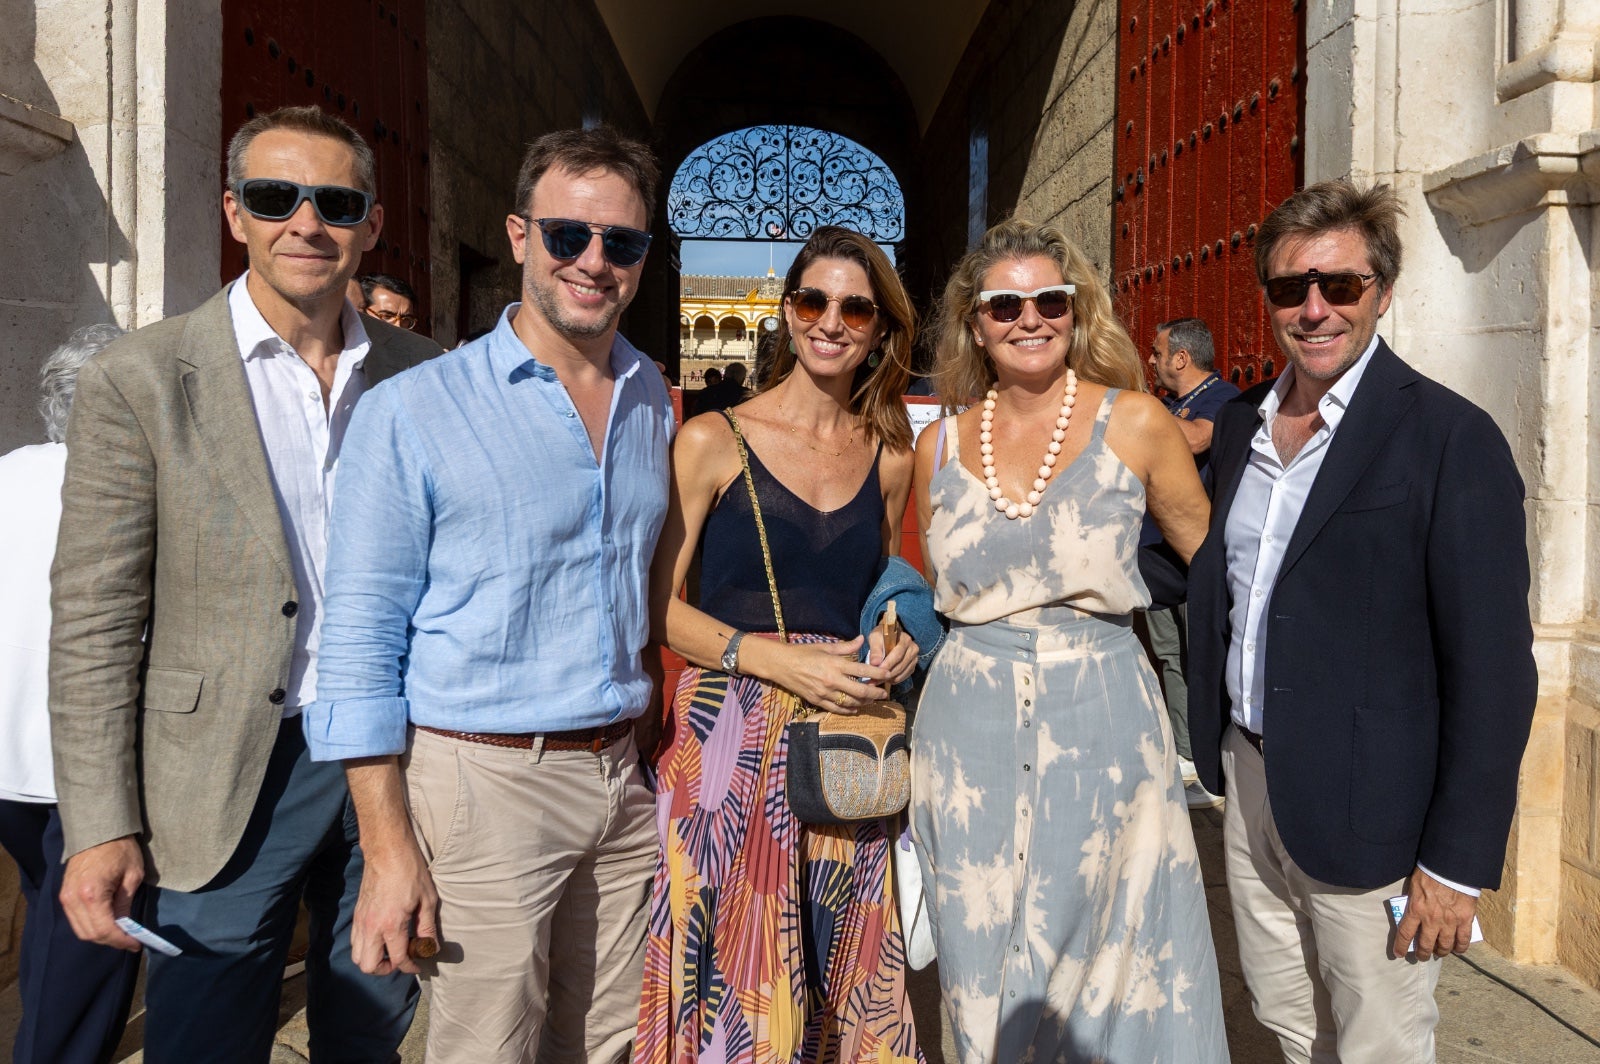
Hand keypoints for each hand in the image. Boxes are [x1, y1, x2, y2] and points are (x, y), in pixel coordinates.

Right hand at [60, 836, 144, 950]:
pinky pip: (75, 920)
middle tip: (130, 941)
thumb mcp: (132, 875)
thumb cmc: (120, 849)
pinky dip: (90, 926)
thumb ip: (125, 903)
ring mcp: (65, 897)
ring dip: (100, 936)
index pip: (105, 930)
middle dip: (111, 941)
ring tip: (120, 934)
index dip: (121, 941)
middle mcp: (73, 899)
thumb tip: (125, 925)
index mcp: (92, 894)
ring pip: (80, 930)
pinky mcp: (64, 894)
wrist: (97, 829)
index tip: (136, 944)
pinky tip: (107, 923)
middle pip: (90, 934)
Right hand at [351, 838, 439, 975]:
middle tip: (401, 961)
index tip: (418, 965)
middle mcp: (371, 927)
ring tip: (390, 951)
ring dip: (373, 960)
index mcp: (391, 924)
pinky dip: (365, 947)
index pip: (398, 959)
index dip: (410, 967)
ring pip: (357, 956)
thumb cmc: (410, 871)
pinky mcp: (356, 914)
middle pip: (369, 966)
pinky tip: (382, 937)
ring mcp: (360, 921)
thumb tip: (431, 947)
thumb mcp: (428, 899)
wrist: (387, 850)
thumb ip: (428, 927)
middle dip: (386, 969)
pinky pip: (355, 941)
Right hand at [773, 636, 890, 713]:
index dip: (878, 674)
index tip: (888, 675)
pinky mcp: (817, 701)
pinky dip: (849, 710)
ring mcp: (824, 693)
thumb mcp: (825, 647)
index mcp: (835, 664)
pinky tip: (855, 708)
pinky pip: (837, 709)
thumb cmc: (803, 653)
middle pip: (860, 691)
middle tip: (884, 693)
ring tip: (871, 700)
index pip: (862, 671)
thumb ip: (846, 646)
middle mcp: (832, 680)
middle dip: (875, 693)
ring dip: (864, 703)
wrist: (781, 665)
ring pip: (850, 703)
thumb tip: (861, 639)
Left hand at [866, 626, 919, 686]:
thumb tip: (874, 663)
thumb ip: (875, 650)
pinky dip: (893, 680)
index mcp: (905, 640)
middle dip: (887, 674)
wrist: (889, 637)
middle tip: (874, 680)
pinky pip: (904, 677)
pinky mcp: (912, 667)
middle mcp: (913, 649)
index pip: (898, 655)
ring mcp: (914, 659)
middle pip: (900, 665)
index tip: (878, 670)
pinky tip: (884, 679)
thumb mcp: (875, 638)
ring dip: (889, 679)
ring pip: (902, 673)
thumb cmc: (881, 636)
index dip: (888, 664)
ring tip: (876, 681)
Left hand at [1394, 866, 1476, 959]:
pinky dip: (1461, 947)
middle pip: (1426, 944)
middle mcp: (1431, 919)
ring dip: (1441, 952)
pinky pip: (1463, 939)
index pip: (1405, 933)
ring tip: (1439, 953)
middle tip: (1422, 956)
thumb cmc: (1430, 871)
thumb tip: (1410, 909)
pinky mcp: (1465, 919)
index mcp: (1416, 909)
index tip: (1398, 953)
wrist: (1452, 866)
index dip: (1401, 946)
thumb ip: (1412, 900)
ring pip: (1445, 945)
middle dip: (1423, 953)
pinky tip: (1458, 950)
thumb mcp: (1414, 885)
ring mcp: (1450, 921)